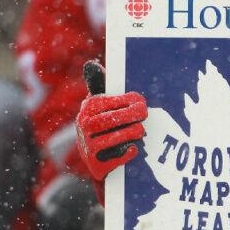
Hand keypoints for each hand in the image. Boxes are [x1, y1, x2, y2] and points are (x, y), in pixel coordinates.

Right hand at [75, 60, 146, 181]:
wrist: (94, 158)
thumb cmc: (101, 124)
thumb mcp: (98, 104)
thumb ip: (98, 84)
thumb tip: (91, 65)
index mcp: (88, 108)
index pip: (112, 102)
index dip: (131, 102)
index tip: (142, 103)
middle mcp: (84, 126)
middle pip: (115, 119)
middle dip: (134, 116)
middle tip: (145, 116)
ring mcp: (89, 146)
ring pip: (118, 137)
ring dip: (133, 134)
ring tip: (140, 132)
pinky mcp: (96, 164)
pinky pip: (117, 156)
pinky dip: (128, 152)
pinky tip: (133, 148)